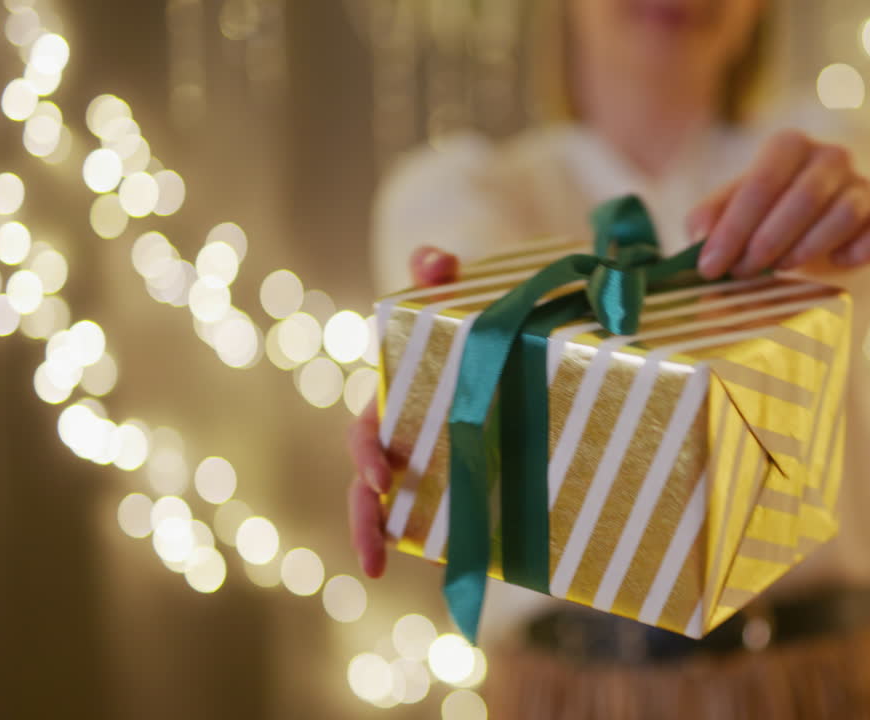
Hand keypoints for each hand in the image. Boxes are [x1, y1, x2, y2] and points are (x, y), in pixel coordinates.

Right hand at [346, 246, 457, 577]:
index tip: (384, 477)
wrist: (505, 335)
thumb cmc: (468, 315)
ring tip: (376, 571)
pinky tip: (454, 569)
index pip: (366, 428)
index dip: (367, 453)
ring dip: (379, 536)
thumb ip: (439, 271)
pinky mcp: (460, 474)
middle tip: (373, 553)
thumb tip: (436, 262)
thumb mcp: (454, 292)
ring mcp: (428, 457)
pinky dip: (443, 538)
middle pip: (367, 481)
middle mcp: (402, 432)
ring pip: (393, 505)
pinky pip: (443, 511)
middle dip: (364, 517)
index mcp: (394, 395)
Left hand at [687, 129, 869, 279]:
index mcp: (789, 146)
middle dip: (768, 240)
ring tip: (780, 268)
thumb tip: (701, 240)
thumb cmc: (756, 221)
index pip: (763, 182)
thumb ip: (707, 221)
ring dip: (807, 247)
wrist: (799, 239)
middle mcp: (831, 158)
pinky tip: (837, 264)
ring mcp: (862, 188)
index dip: (734, 227)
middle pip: (805, 196)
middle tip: (742, 272)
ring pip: (844, 214)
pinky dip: (861, 250)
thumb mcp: (723, 216)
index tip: (710, 266)